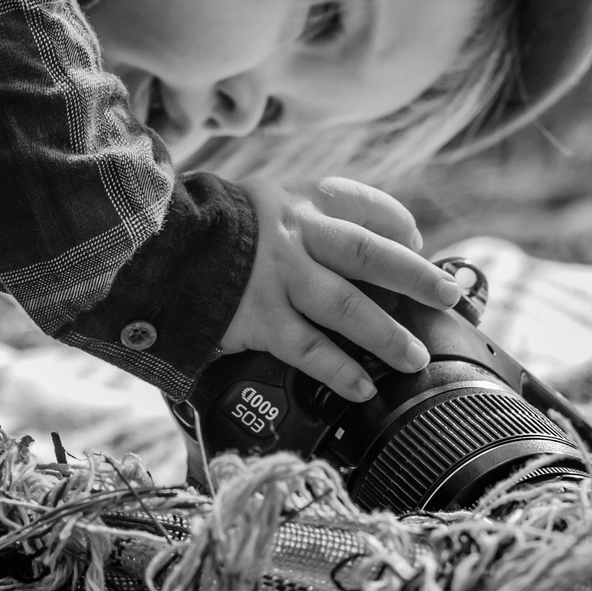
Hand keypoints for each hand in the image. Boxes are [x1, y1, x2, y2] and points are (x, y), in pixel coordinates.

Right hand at [217, 177, 474, 401]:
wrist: (142, 246)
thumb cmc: (198, 231)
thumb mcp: (246, 205)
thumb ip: (288, 221)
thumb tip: (333, 248)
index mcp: (294, 204)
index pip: (363, 207)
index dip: (398, 225)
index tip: (416, 241)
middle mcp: (292, 236)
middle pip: (371, 255)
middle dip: (416, 277)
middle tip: (448, 295)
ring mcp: (275, 278)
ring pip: (348, 307)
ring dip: (388, 334)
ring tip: (414, 356)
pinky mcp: (255, 317)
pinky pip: (309, 349)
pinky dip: (340, 371)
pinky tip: (361, 386)